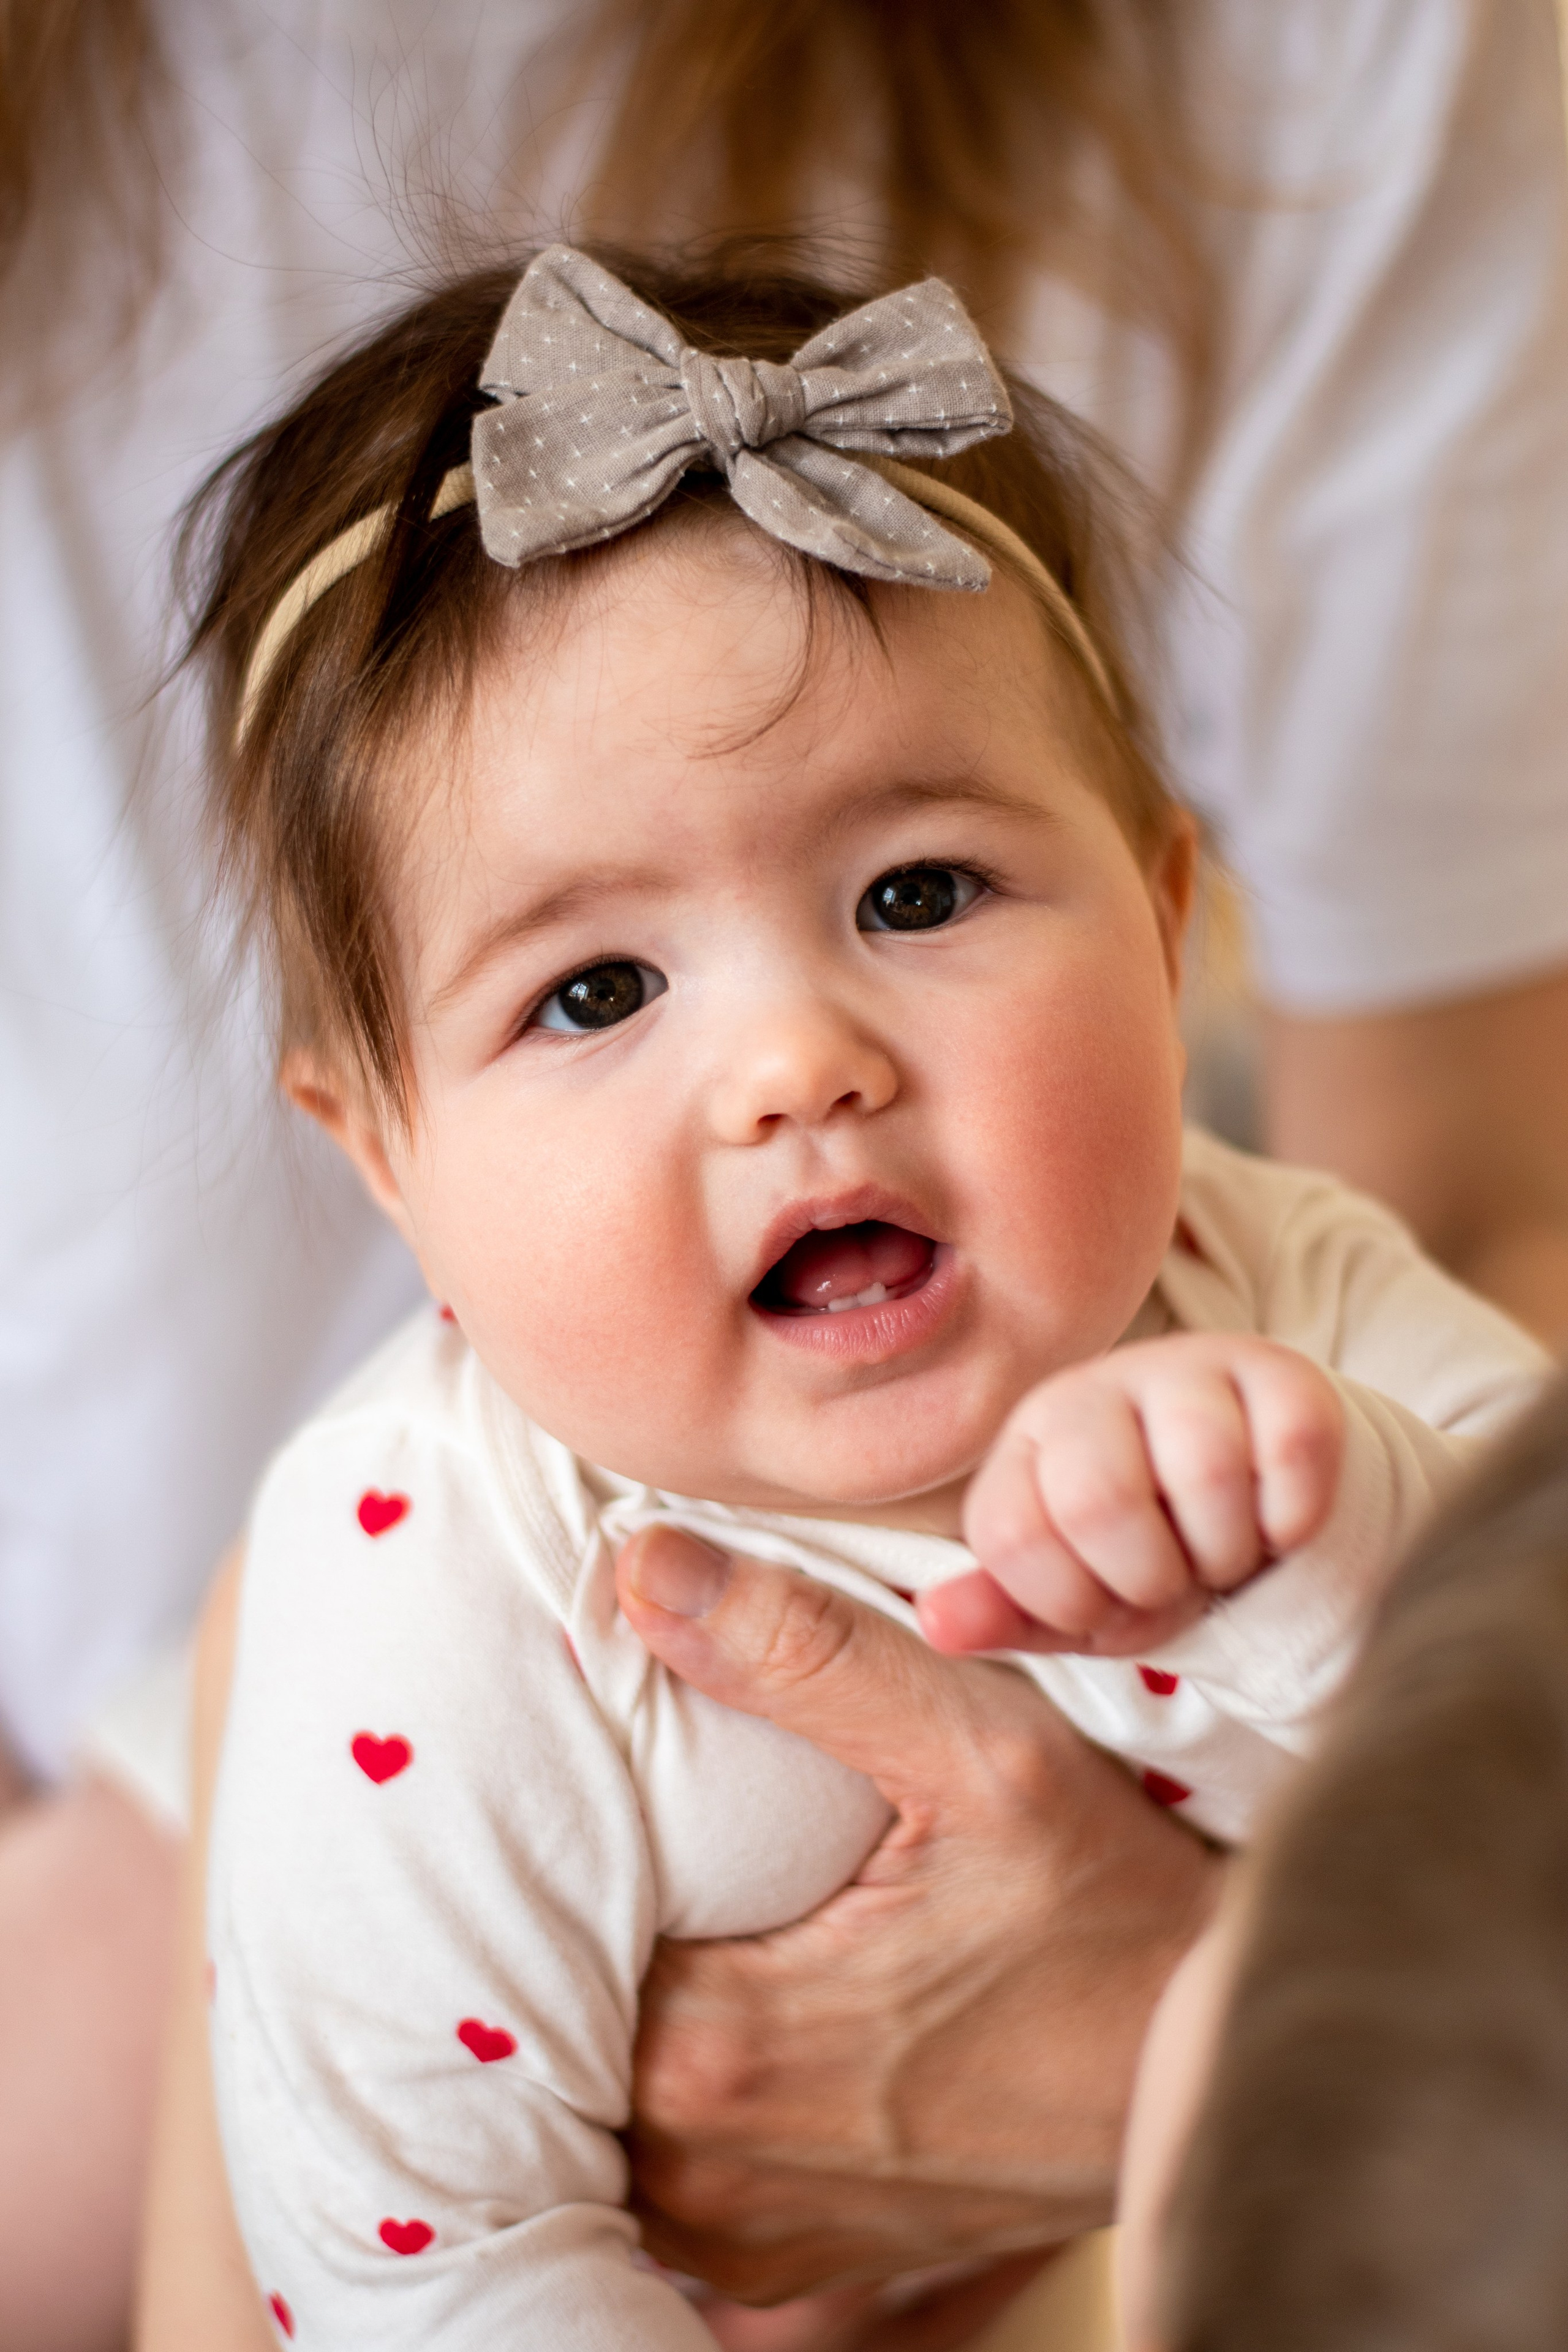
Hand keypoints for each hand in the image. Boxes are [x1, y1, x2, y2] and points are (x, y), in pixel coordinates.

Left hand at [616, 1528, 1220, 2304]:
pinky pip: (670, 2172)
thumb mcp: (976, 1749)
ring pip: (606, 2105)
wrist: (1218, 2065)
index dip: (557, 1852)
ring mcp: (747, 2235)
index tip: (586, 1784)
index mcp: (727, 2048)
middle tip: (618, 1832)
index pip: (551, 1938)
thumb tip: (643, 1567)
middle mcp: (711, 2170)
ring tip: (661, 1912)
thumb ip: (800, 1653)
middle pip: (566, 2025)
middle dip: (579, 1927)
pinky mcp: (786, 2263)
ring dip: (616, 2013)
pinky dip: (669, 2095)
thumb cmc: (1113, 1908)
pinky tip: (718, 2001)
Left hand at [920, 1334, 1344, 1659]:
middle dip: (1149, 1579)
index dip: (1068, 1602)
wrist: (1261, 1513)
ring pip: (1205, 1474)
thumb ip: (1004, 1612)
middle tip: (1173, 1576)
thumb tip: (938, 1624)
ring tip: (1222, 1546)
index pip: (1010, 1536)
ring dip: (1225, 1552)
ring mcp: (1187, 1368)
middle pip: (1099, 1499)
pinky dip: (1290, 1521)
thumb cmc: (1152, 1557)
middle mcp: (1094, 1388)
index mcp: (1027, 1442)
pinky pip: (1290, 1452)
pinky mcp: (1279, 1370)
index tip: (1104, 1598)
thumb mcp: (1072, 1601)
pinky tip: (1276, 1519)